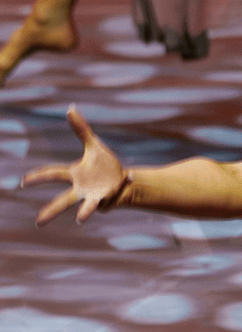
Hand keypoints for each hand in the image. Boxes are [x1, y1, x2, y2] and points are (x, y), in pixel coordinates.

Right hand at [21, 107, 128, 224]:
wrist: (124, 179)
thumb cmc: (105, 165)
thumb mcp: (94, 145)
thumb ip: (81, 129)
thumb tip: (70, 108)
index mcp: (74, 175)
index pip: (52, 174)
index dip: (38, 177)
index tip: (23, 182)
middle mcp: (82, 190)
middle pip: (63, 202)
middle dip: (51, 211)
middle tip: (38, 223)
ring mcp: (95, 198)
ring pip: (87, 208)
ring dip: (85, 212)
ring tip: (80, 219)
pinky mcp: (109, 201)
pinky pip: (114, 194)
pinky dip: (124, 182)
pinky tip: (128, 175)